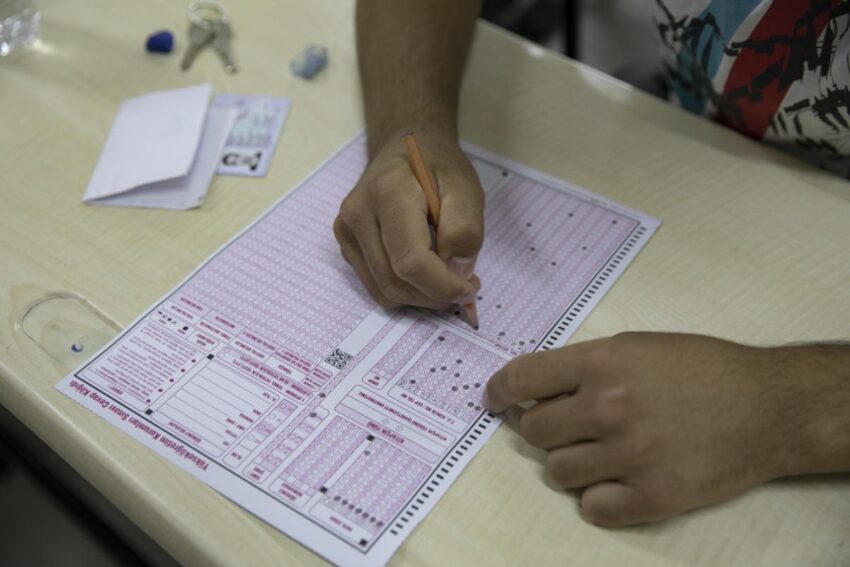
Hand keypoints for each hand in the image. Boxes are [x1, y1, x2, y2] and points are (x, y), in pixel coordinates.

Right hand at [334, 129, 483, 308]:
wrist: (405, 146)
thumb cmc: (438, 165)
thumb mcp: (466, 188)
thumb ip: (465, 230)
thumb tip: (454, 273)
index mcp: (387, 193)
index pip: (410, 261)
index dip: (442, 286)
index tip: (470, 289)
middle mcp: (357, 214)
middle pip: (395, 282)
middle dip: (434, 296)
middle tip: (466, 287)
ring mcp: (346, 231)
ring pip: (384, 290)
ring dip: (421, 298)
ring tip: (449, 280)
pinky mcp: (347, 244)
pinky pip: (377, 285)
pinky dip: (406, 291)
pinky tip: (428, 276)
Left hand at [485, 333, 824, 525]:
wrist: (768, 407)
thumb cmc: (703, 369)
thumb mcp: (638, 346)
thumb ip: (584, 365)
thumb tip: (532, 387)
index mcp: (602, 362)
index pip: (521, 379)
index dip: (499, 391)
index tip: (495, 400)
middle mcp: (610, 408)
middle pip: (533, 432)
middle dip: (544, 428)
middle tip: (567, 426)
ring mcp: (631, 455)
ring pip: (557, 472)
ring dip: (570, 463)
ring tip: (600, 452)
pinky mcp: (653, 497)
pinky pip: (592, 507)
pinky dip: (599, 497)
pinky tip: (620, 479)